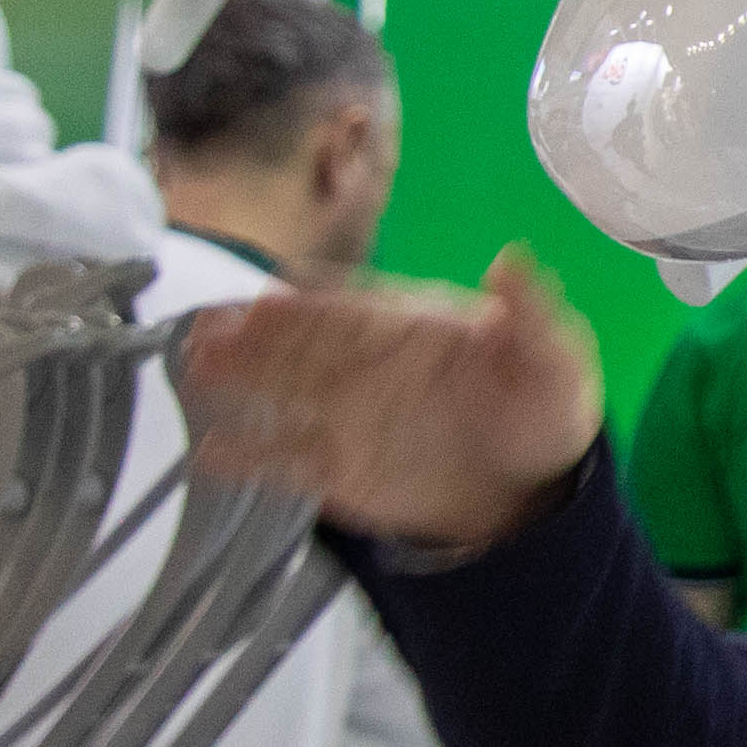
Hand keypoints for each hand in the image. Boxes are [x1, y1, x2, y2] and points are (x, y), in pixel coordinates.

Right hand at [180, 249, 601, 556]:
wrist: (530, 488)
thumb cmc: (540, 408)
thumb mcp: (553, 359)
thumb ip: (530, 312)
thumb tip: (513, 258)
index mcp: (409, 327)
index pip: (353, 307)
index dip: (311, 301)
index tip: (268, 295)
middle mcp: (364, 364)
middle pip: (300, 342)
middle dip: (254, 333)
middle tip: (206, 327)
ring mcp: (345, 414)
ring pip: (281, 390)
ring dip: (238, 377)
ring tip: (193, 366)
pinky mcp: (338, 467)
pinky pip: (286, 459)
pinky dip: (250, 455)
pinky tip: (211, 449)